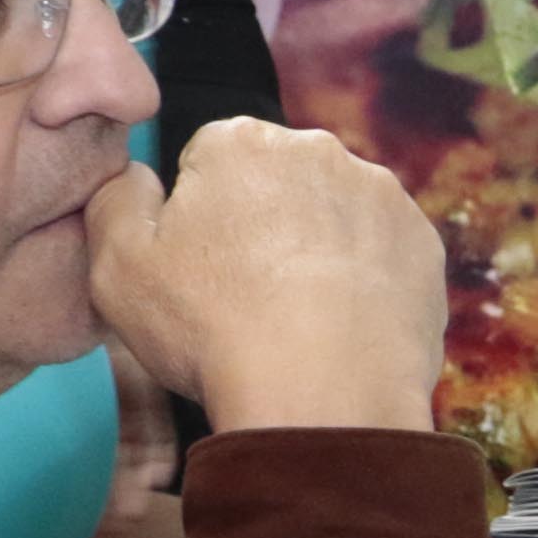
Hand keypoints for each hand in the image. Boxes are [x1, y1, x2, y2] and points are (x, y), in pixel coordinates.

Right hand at [81, 118, 448, 433]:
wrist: (324, 395)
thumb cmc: (212, 328)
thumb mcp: (118, 266)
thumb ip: (115, 202)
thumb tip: (136, 179)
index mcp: (240, 142)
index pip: (209, 161)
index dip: (199, 218)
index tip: (201, 268)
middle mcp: (319, 150)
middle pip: (277, 183)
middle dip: (262, 225)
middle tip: (247, 296)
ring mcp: (381, 195)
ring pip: (334, 216)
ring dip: (317, 252)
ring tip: (297, 318)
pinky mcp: (423, 243)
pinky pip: (382, 254)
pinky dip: (366, 281)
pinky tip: (343, 326)